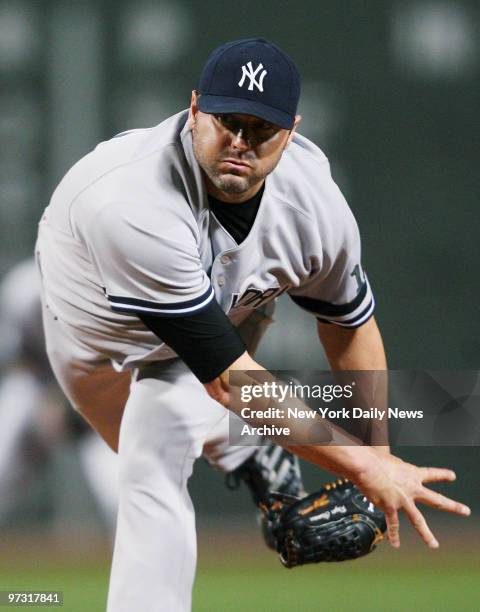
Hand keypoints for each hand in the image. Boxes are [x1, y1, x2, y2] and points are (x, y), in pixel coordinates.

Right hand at [354, 453, 470, 548]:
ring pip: (418, 521)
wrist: (366, 467)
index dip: (442, 475)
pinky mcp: (391, 508)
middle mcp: (412, 488)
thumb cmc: (373, 458)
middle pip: (436, 500)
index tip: (452, 476)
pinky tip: (396, 544)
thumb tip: (386, 461)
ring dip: (427, 535)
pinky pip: (393, 525)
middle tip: (465, 511)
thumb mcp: (387, 457)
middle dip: (453, 506)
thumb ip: (391, 464)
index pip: (431, 474)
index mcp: (411, 473)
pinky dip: (394, 535)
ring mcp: (403, 500)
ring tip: (434, 545)